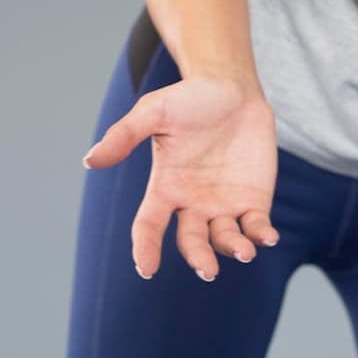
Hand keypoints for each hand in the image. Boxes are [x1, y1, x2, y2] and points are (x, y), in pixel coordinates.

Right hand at [83, 77, 279, 281]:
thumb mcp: (153, 112)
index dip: (145, 248)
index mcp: (165, 187)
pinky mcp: (254, 200)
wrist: (232, 87)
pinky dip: (261, 235)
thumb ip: (124, 136)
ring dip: (233, 249)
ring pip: (225, 239)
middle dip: (199, 257)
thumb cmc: (189, 98)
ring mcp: (224, 204)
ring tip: (243, 252)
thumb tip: (89, 160)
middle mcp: (193, 203)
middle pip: (192, 242)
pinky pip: (256, 226)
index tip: (146, 269)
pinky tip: (268, 238)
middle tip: (208, 270)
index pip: (149, 226)